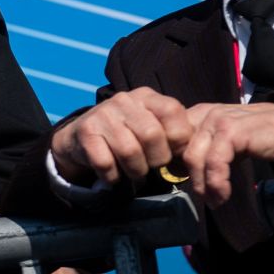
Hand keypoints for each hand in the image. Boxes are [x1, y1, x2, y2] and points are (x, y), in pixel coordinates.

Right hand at [50, 88, 193, 186]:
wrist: (83, 138)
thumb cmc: (128, 136)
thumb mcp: (151, 127)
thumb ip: (172, 136)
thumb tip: (190, 160)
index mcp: (146, 96)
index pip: (172, 111)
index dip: (178, 138)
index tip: (174, 153)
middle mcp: (124, 100)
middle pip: (152, 135)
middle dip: (156, 160)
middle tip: (151, 167)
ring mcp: (102, 114)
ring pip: (130, 152)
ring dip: (135, 171)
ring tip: (134, 172)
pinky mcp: (85, 132)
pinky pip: (106, 163)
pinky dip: (113, 177)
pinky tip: (113, 174)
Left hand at [180, 101, 273, 206]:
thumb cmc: (258, 135)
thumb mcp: (226, 140)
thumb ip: (205, 150)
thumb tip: (181, 174)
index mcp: (198, 114)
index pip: (172, 139)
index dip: (173, 163)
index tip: (183, 182)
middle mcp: (204, 114)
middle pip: (181, 151)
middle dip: (189, 179)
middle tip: (203, 197)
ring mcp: (217, 121)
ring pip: (195, 159)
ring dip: (202, 186)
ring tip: (214, 201)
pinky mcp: (232, 132)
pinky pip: (215, 162)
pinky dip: (216, 183)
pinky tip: (223, 194)